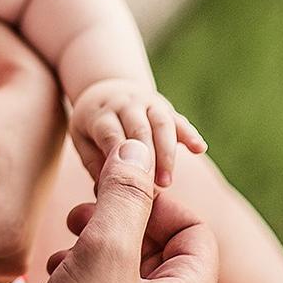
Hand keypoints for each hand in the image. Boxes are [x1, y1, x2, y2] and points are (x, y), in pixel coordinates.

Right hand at [0, 138, 217, 282]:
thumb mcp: (104, 251)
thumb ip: (123, 195)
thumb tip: (137, 150)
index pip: (193, 229)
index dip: (155, 201)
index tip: (111, 191)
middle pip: (160, 249)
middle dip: (119, 222)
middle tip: (81, 214)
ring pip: (127, 273)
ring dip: (96, 248)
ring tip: (63, 247)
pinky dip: (81, 278)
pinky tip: (53, 277)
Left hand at [70, 78, 206, 188]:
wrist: (108, 90)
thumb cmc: (94, 127)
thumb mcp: (83, 140)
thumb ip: (95, 163)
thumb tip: (106, 192)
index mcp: (100, 114)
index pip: (111, 135)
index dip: (122, 160)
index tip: (128, 184)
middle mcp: (124, 104)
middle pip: (138, 129)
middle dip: (147, 159)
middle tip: (150, 190)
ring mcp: (146, 103)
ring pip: (161, 123)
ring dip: (167, 153)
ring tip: (166, 182)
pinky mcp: (164, 107)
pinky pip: (179, 119)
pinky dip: (190, 134)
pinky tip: (199, 149)